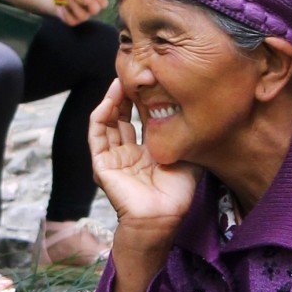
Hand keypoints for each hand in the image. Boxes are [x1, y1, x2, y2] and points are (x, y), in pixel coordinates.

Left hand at [56, 0, 108, 25]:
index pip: (104, 1)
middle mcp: (90, 7)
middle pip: (97, 10)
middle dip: (92, 4)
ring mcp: (81, 15)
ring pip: (84, 16)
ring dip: (77, 7)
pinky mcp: (72, 20)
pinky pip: (72, 21)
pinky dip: (67, 14)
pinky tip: (61, 7)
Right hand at [89, 79, 199, 237]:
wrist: (161, 217)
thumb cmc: (176, 194)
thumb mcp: (186, 158)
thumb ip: (185, 137)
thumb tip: (194, 113)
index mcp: (146, 154)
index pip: (140, 121)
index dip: (143, 101)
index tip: (151, 81)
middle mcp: (128, 154)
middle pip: (122, 118)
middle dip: (126, 96)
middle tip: (134, 75)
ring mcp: (113, 159)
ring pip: (107, 122)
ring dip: (112, 101)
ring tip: (120, 81)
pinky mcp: (101, 164)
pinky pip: (97, 135)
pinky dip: (100, 115)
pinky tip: (109, 100)